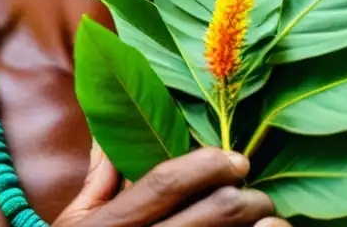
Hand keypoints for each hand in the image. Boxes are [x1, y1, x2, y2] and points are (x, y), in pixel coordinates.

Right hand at [55, 143, 290, 226]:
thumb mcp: (77, 220)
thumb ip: (100, 177)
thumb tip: (112, 129)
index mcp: (113, 225)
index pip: (167, 183)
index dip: (207, 165)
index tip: (236, 160)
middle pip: (214, 212)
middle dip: (248, 198)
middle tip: (255, 195)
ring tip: (269, 222)